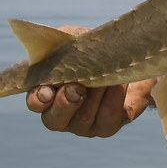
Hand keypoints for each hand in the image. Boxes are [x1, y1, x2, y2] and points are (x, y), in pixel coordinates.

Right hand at [25, 25, 156, 137]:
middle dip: (65, 103)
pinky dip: (113, 97)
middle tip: (77, 87)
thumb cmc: (97, 52)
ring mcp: (84, 125)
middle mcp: (62, 115)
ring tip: (105, 74)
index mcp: (49, 93)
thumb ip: (62, 43)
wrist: (131, 62)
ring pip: (84, 117)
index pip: (35, 103)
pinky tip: (118, 82)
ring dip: (95, 93)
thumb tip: (57, 42)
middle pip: (55, 120)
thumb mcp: (77, 41)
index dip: (38, 100)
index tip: (48, 91)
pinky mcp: (107, 127)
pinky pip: (107, 116)